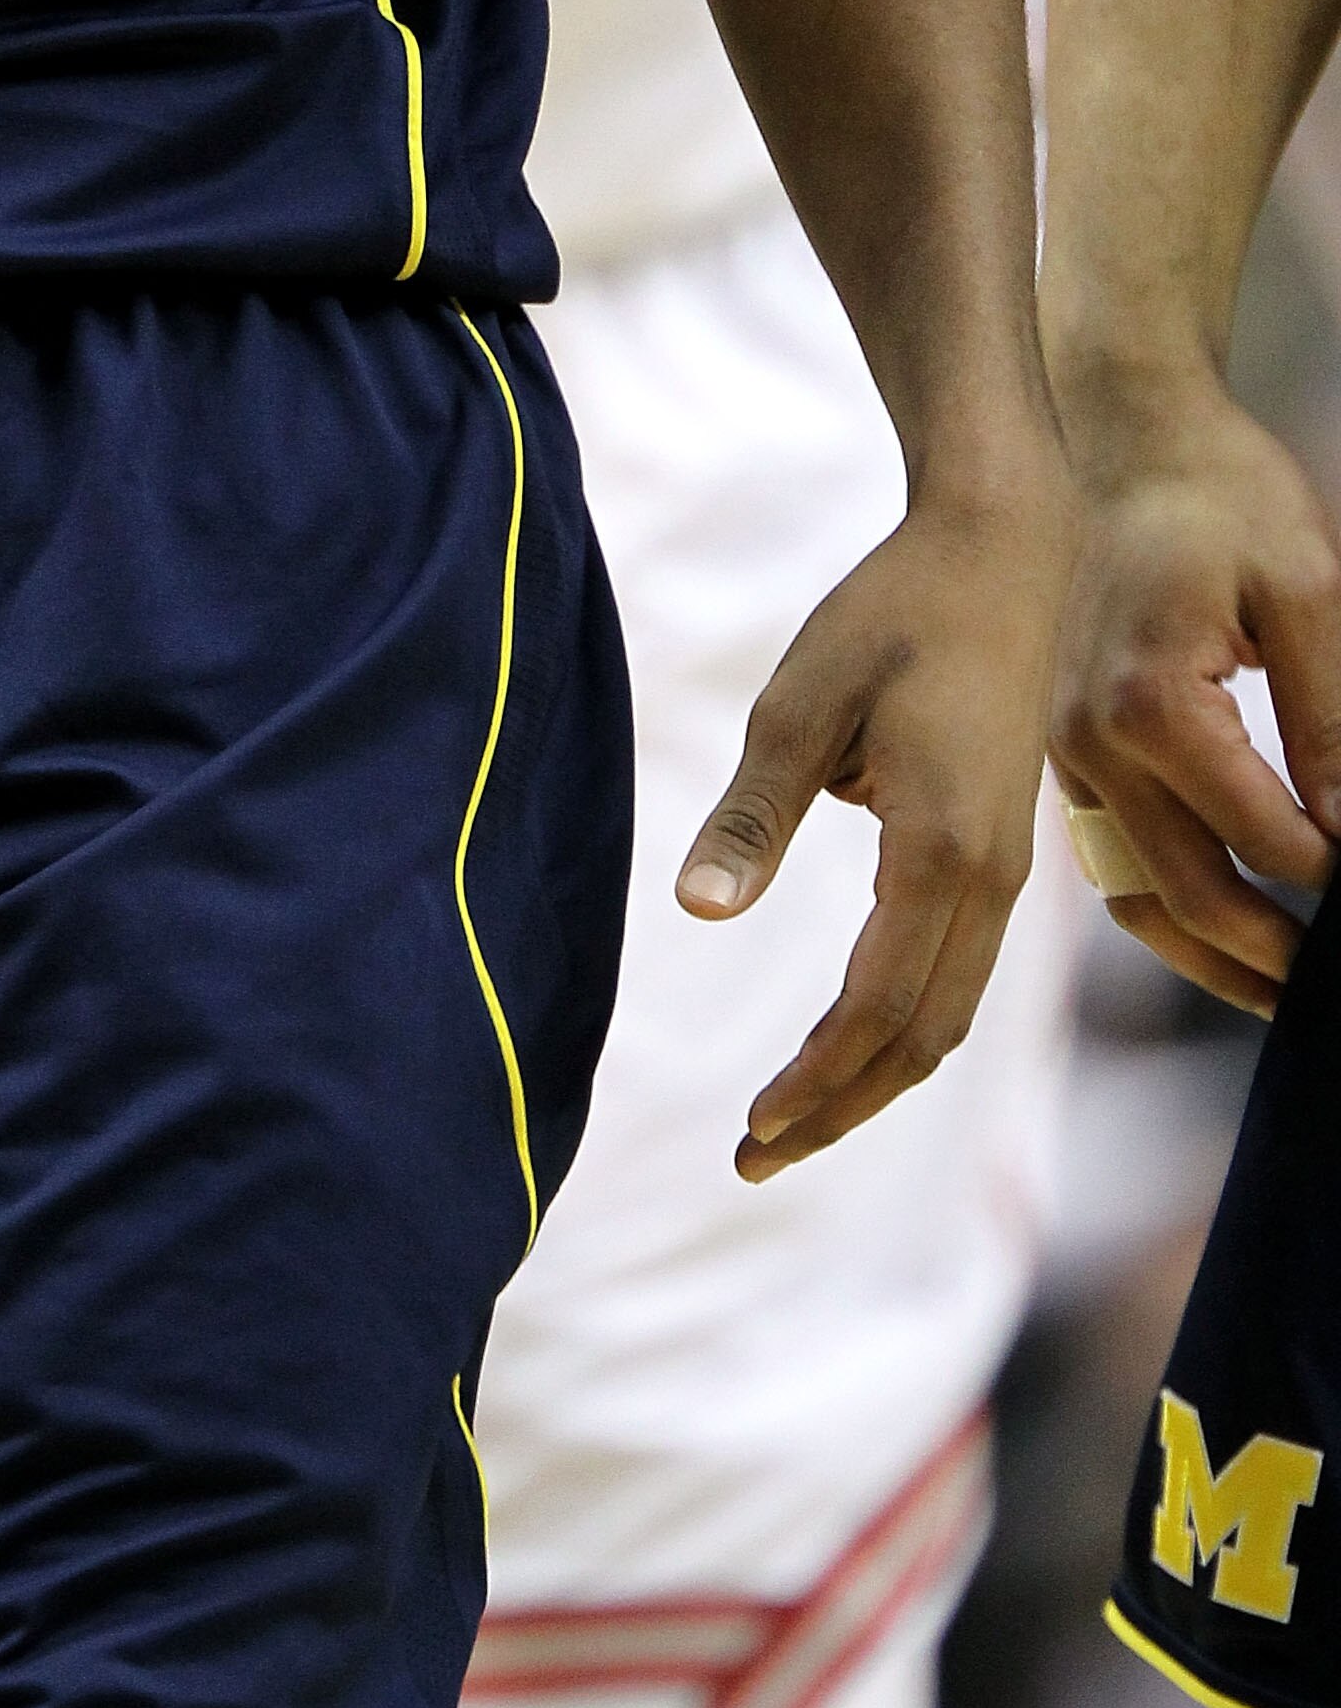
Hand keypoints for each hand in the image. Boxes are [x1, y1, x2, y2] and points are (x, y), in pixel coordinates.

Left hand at [679, 465, 1072, 1182]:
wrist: (1003, 551)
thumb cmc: (891, 615)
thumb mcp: (802, 702)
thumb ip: (753, 813)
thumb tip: (699, 911)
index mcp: (941, 850)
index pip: (877, 1008)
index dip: (816, 1080)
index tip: (751, 1127)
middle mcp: (989, 880)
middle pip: (919, 1040)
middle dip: (839, 1108)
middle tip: (754, 1156)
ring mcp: (1007, 872)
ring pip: (946, 1016)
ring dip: (872, 1078)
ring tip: (791, 1121)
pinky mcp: (1002, 853)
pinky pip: (956, 972)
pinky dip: (903, 1027)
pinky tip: (848, 1041)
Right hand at [1050, 365, 1340, 1015]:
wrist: (1118, 432)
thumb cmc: (1221, 496)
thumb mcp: (1309, 592)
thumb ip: (1332, 724)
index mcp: (1149, 704)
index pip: (1263, 840)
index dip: (1337, 881)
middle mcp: (1087, 741)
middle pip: (1190, 894)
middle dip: (1277, 954)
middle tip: (1336, 992)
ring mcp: (1060, 748)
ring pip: (1134, 897)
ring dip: (1213, 957)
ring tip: (1285, 992)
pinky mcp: (1056, 747)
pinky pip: (1107, 857)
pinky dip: (1165, 909)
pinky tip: (1221, 928)